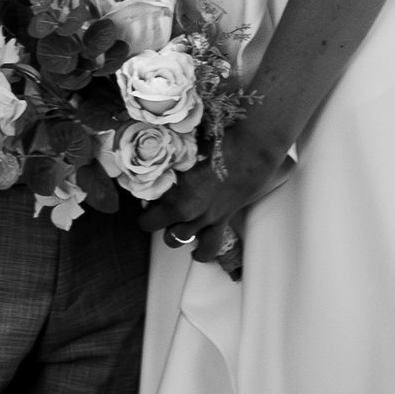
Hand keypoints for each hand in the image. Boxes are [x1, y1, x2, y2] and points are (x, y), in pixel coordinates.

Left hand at [149, 105, 296, 250]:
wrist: (252, 149)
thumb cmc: (220, 140)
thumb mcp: (186, 146)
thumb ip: (170, 157)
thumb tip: (160, 155)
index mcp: (170, 184)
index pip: (143, 198)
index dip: (142, 195)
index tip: (147, 189)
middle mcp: (183, 206)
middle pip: (152, 223)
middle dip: (152, 216)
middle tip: (158, 207)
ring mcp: (201, 218)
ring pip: (174, 239)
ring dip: (172, 232)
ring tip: (175, 223)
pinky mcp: (220, 222)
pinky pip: (208, 248)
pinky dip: (200, 253)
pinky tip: (195, 252)